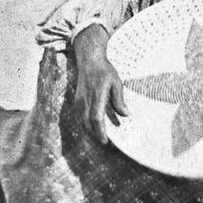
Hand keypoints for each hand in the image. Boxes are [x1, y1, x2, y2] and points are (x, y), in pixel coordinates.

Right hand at [72, 24, 128, 144]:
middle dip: (96, 135)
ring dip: (90, 131)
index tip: (106, 141)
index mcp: (96, 97)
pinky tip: (92, 127)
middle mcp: (85, 101)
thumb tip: (125, 115)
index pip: (96, 119)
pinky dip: (85, 124)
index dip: (100, 132)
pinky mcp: (77, 100)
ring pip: (82, 122)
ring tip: (99, 137)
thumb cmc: (105, 71)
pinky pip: (79, 117)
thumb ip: (119, 100)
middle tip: (106, 143)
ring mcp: (79, 101)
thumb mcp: (117, 83)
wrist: (89, 60)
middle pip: (88, 124)